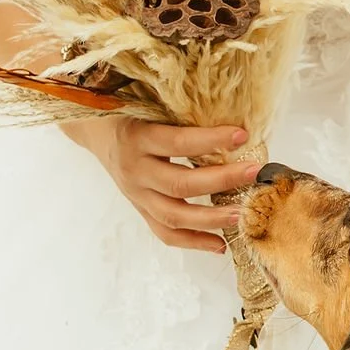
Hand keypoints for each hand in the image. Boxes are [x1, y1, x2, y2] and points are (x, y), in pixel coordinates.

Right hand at [71, 116, 260, 253]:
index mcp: (137, 137)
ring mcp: (136, 194)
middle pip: (179, 185)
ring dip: (210, 219)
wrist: (95, 131)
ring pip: (172, 216)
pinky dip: (193, 241)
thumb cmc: (131, 112)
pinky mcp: (140, 209)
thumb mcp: (148, 104)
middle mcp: (134, 169)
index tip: (242, 135)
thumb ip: (180, 112)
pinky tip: (220, 244)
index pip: (177, 142)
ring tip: (242, 215)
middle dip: (221, 180)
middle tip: (254, 173)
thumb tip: (230, 117)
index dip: (210, 140)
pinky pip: (164, 233)